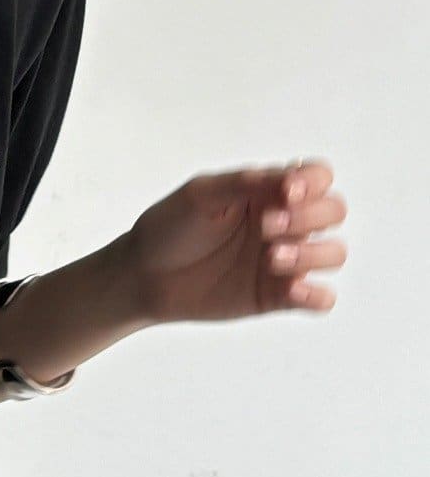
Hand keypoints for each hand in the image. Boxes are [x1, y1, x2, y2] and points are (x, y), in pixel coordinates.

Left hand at [120, 159, 346, 323]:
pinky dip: (316, 295)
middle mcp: (286, 223)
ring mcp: (284, 261)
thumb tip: (289, 178)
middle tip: (266, 227)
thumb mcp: (200, 195)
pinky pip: (319, 298)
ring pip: (333, 253)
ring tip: (271, 258)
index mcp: (269, 191)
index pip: (317, 177)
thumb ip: (244, 184)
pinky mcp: (276, 296)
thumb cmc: (169, 228)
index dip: (313, 183)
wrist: (142, 276)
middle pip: (333, 211)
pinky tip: (292, 290)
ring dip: (312, 253)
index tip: (285, 193)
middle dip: (308, 217)